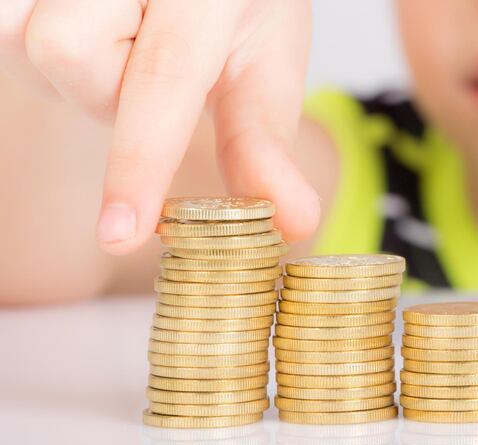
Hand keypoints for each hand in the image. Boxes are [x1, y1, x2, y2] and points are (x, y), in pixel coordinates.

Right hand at [0, 0, 319, 253]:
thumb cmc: (240, 9)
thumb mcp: (265, 68)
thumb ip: (262, 145)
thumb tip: (294, 224)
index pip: (164, 78)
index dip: (140, 163)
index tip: (121, 233)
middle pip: (74, 57)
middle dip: (108, 92)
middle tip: (150, 67)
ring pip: (30, 42)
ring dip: (79, 69)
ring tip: (123, 41)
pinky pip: (4, 25)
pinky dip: (39, 45)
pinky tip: (91, 30)